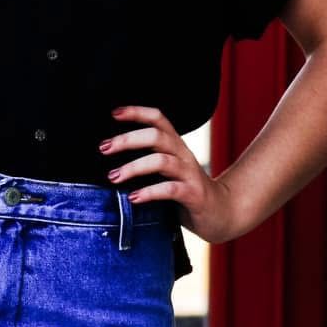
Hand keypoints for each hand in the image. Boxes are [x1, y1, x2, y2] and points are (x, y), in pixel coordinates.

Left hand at [98, 103, 244, 244]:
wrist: (223, 214)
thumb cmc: (187, 192)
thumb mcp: (167, 172)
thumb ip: (148, 164)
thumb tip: (109, 162)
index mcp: (176, 145)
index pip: (158, 119)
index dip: (137, 112)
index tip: (114, 113)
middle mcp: (183, 154)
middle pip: (156, 136)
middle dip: (128, 139)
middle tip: (103, 148)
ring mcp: (190, 174)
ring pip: (162, 161)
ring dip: (134, 167)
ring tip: (113, 177)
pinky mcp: (194, 195)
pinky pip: (170, 189)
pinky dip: (149, 192)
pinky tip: (133, 198)